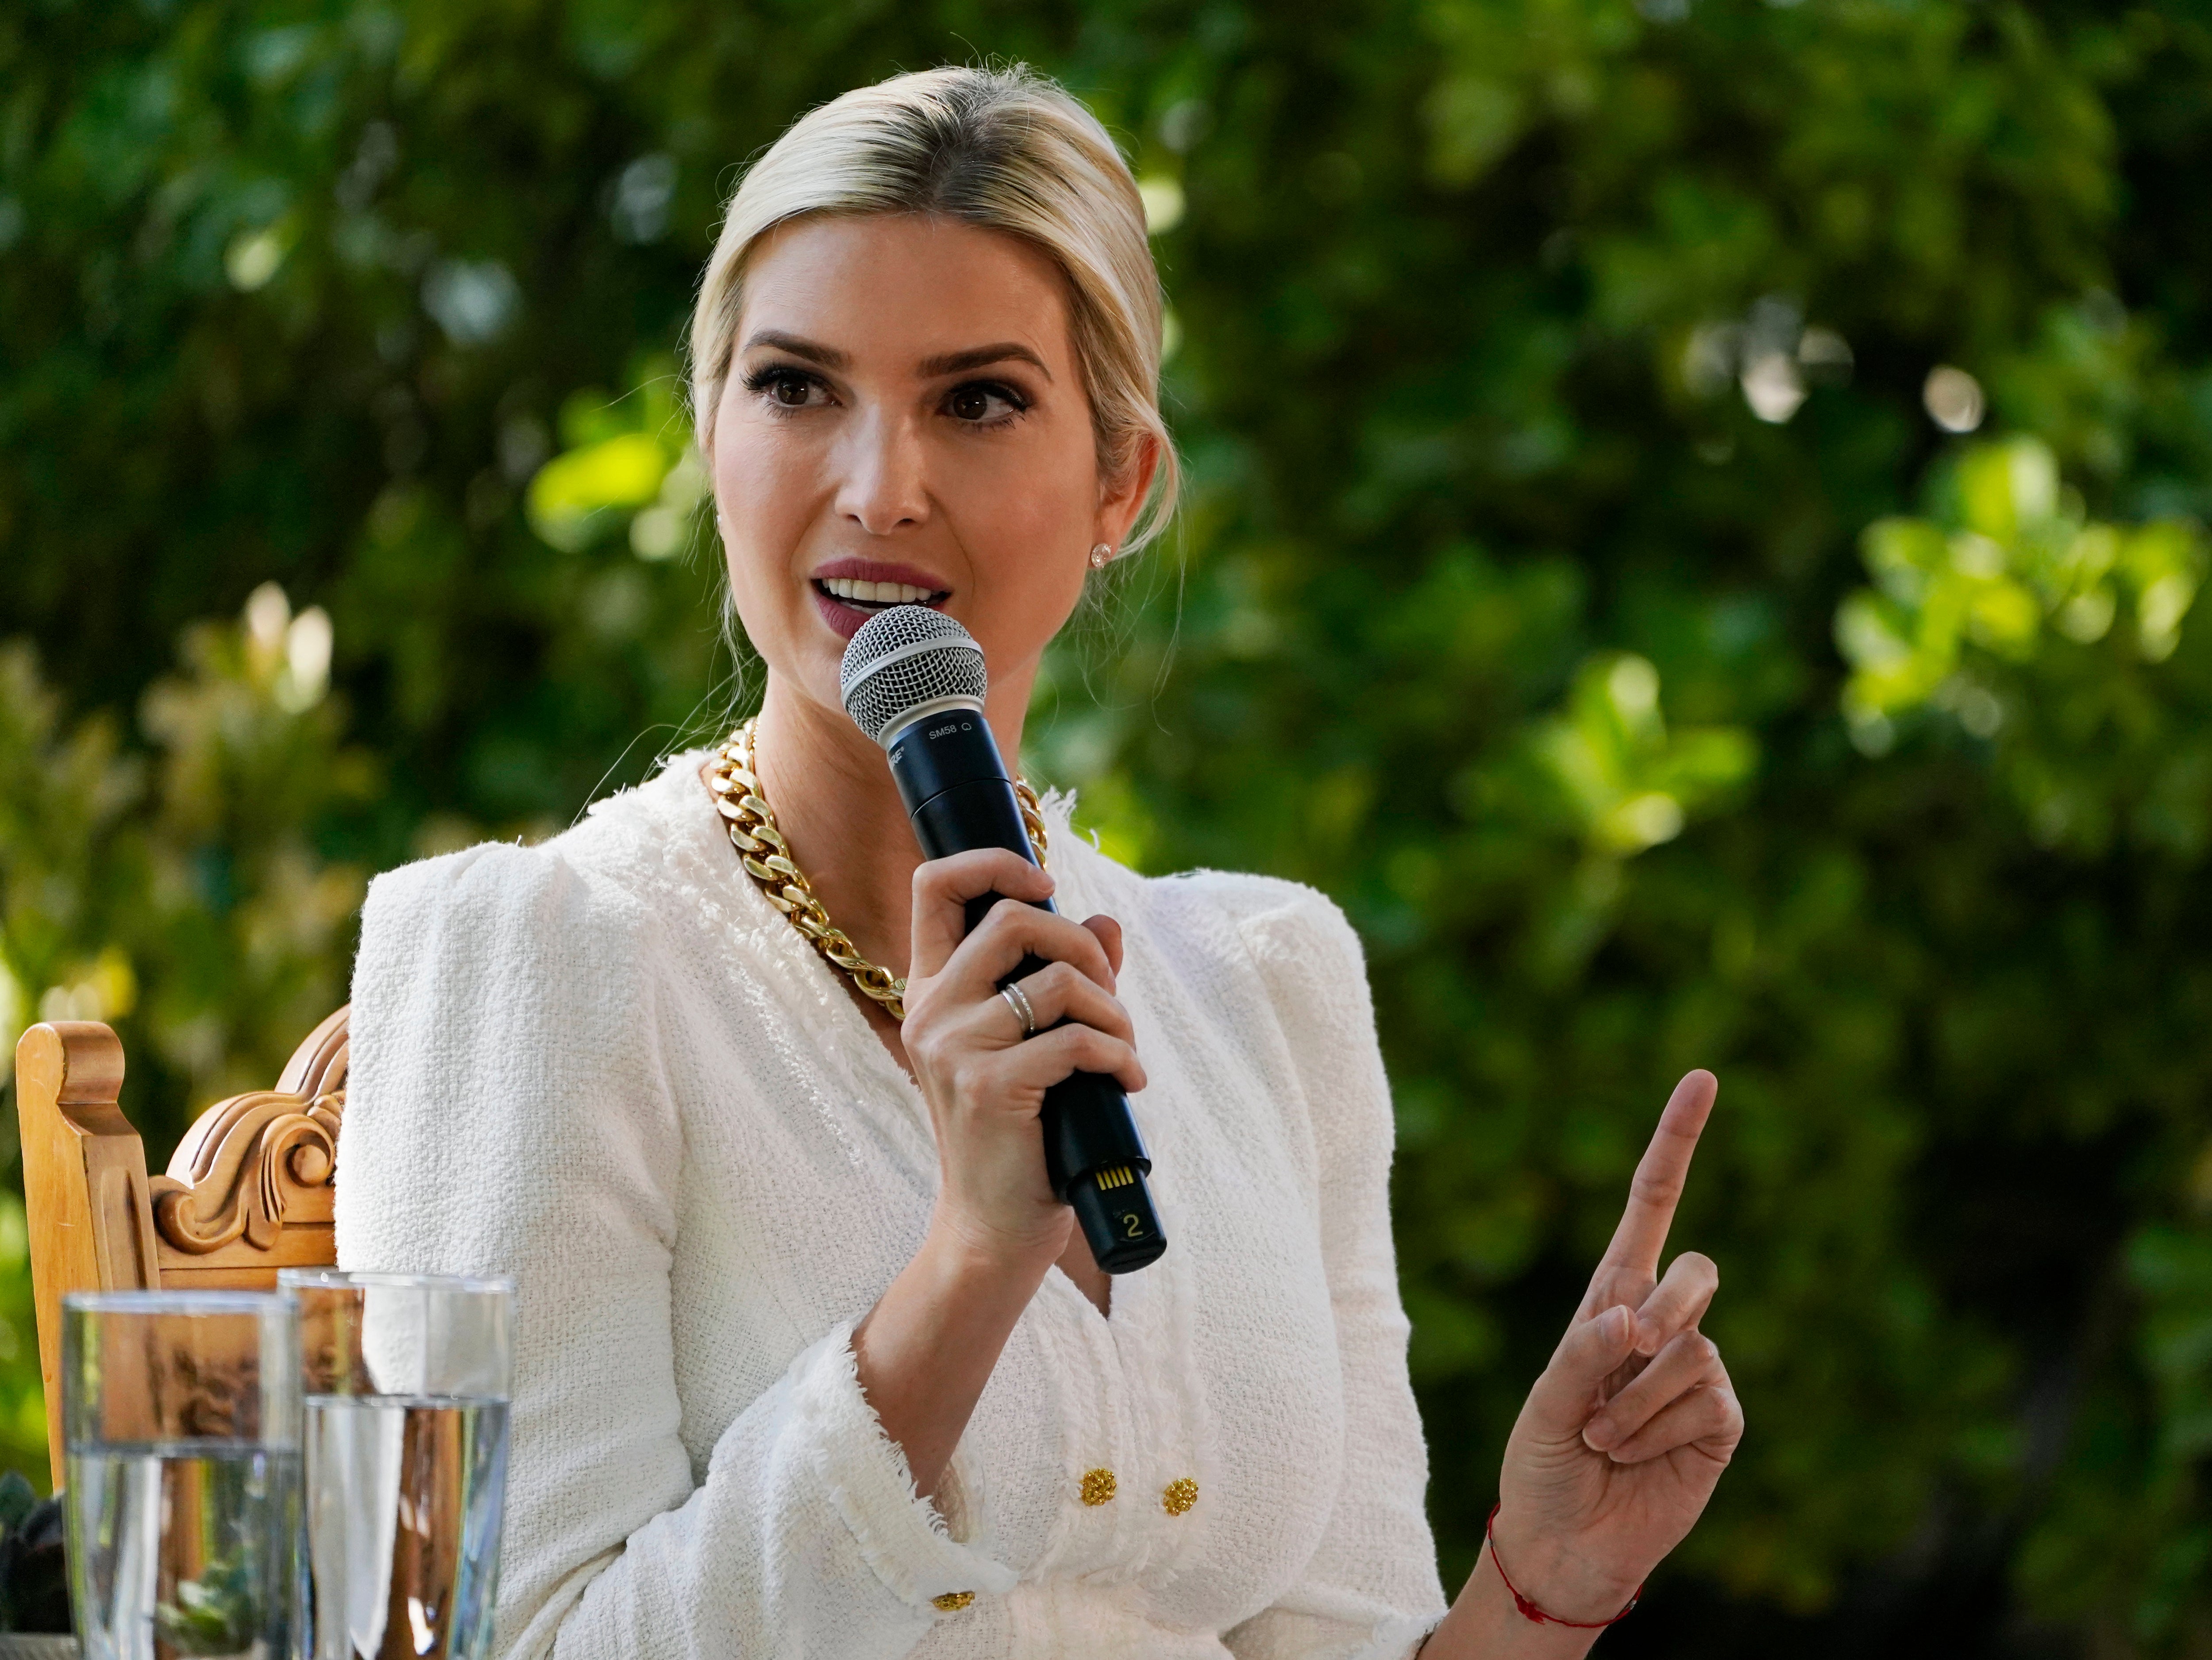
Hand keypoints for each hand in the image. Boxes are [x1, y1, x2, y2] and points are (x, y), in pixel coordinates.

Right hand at [900, 848, 1143, 1269]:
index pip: (934, 886)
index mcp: (932, 990)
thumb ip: (1066, 978)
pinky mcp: (989, 1088)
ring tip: (1125, 1048)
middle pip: (1014, 919)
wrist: (992, 1226)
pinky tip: (1129, 1081)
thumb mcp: (1033, 1045)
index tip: (1044, 886)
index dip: (994, 863)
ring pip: (1057, 980)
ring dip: (1112, 1010)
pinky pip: (1077, 1040)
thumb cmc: (1019, 1132)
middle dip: (1084, 947)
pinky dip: (1120, 1055)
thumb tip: (1106, 922)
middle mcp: (931, 1010)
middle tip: (1109, 996)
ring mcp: (954, 1049)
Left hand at [1491, 1070, 1740, 1620]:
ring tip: (1605, 1439)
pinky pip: (1706, 1400)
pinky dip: (1657, 1430)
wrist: (1562, 1541)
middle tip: (1622, 1355)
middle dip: (1663, 1310)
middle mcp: (1661, 1324)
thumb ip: (1585, 1351)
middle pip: (1696, 1270)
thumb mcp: (1544, 1400)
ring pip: (1693, 1346)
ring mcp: (1697, 1372)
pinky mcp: (1721, 1421)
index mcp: (1612, 1296)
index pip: (1651, 1205)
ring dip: (1636, 1401)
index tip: (1703, 1078)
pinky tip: (1635, 1458)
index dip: (1677, 1142)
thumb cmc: (1543, 1462)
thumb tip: (1638, 1316)